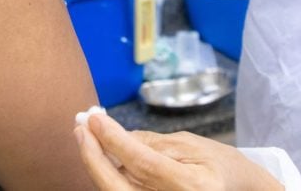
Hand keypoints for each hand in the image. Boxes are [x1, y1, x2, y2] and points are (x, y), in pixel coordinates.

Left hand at [74, 113, 284, 190]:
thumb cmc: (219, 165)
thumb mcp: (190, 144)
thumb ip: (151, 142)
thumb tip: (112, 133)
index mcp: (189, 187)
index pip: (141, 162)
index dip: (113, 139)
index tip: (94, 117)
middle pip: (117, 187)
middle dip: (93, 157)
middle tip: (81, 128)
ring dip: (96, 164)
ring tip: (88, 136)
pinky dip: (108, 174)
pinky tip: (102, 154)